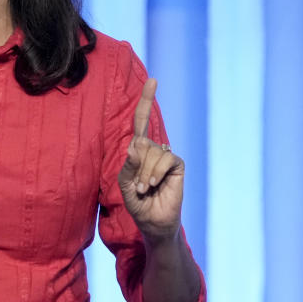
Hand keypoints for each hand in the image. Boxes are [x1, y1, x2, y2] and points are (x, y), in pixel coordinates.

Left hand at [117, 78, 184, 242]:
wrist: (152, 221)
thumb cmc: (136, 202)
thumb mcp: (125, 184)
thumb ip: (130, 165)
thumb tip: (137, 144)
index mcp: (138, 149)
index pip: (142, 120)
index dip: (147, 100)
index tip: (153, 80)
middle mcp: (153, 148)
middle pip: (142, 143)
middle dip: (136, 167)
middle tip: (138, 186)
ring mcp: (167, 156)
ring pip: (153, 152)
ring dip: (146, 173)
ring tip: (145, 188)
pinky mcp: (177, 165)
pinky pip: (166, 158)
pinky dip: (156, 173)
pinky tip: (153, 185)